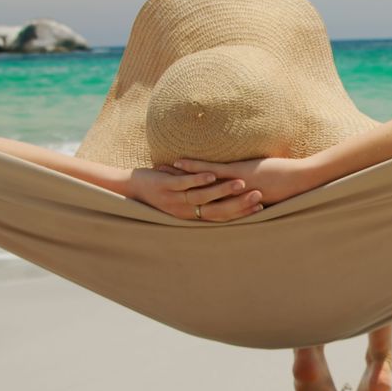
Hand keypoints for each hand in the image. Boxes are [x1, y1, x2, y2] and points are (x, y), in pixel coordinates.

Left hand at [126, 167, 263, 221]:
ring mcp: (174, 199)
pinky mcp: (164, 186)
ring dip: (223, 191)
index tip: (261, 207)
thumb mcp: (184, 199)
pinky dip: (198, 180)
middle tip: (258, 196)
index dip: (242, 212)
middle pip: (217, 210)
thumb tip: (230, 194)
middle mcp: (185, 211)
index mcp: (193, 215)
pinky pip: (184, 184)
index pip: (223, 216)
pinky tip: (211, 174)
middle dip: (239, 203)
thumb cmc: (161, 192)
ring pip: (203, 197)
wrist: (129, 188)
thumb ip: (205, 198)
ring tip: (241, 184)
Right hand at [171, 157, 310, 204]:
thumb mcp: (265, 195)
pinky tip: (178, 162)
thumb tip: (247, 196)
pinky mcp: (236, 173)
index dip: (191, 203)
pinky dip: (193, 166)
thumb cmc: (288, 189)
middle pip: (199, 198)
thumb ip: (251, 197)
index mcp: (236, 204)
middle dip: (178, 193)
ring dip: (180, 179)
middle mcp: (231, 199)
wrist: (301, 182)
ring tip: (162, 175)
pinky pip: (210, 170)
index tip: (173, 200)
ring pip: (200, 184)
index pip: (208, 206)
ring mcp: (232, 186)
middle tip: (159, 191)